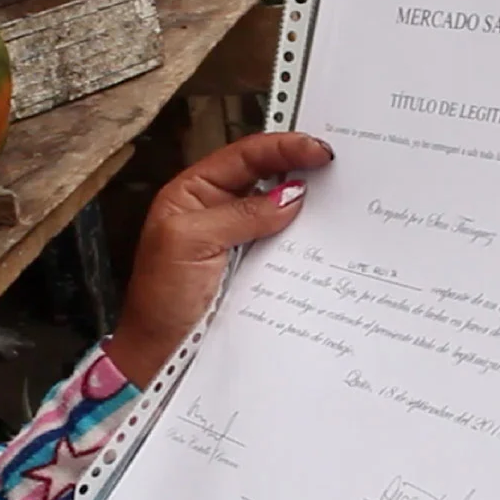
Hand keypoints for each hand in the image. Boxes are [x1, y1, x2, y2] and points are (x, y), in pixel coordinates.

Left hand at [103, 131, 333, 385]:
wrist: (160, 352)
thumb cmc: (161, 297)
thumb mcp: (192, 243)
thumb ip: (240, 214)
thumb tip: (291, 194)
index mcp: (192, 193)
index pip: (243, 156)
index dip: (282, 148)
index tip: (319, 150)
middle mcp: (215, 210)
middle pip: (264, 178)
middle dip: (300, 169)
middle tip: (340, 168)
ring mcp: (234, 239)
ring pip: (277, 211)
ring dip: (306, 206)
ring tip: (340, 198)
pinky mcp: (249, 268)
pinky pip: (281, 245)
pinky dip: (302, 240)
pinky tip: (323, 238)